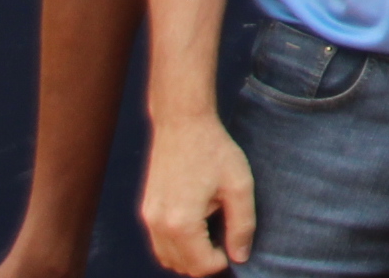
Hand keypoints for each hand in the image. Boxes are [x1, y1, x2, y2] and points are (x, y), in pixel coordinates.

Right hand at [140, 109, 254, 274]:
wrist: (182, 123)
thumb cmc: (214, 150)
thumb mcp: (239, 185)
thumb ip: (242, 225)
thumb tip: (241, 257)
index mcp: (182, 223)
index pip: (201, 266)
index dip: (223, 262)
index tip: (235, 244)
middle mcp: (158, 225)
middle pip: (182, 267)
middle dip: (206, 262)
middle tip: (226, 240)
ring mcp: (148, 219)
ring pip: (167, 258)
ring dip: (190, 257)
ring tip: (213, 233)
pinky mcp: (146, 211)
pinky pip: (159, 243)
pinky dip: (177, 246)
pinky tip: (198, 226)